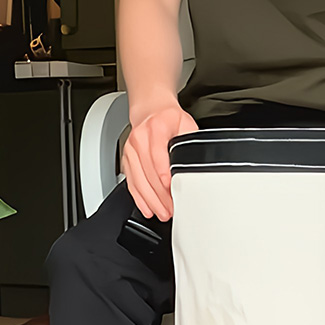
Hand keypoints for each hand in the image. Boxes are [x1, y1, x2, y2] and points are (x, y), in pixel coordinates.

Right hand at [121, 100, 197, 220]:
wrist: (152, 111)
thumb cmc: (170, 120)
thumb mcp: (186, 125)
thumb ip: (191, 143)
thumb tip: (198, 164)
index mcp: (156, 128)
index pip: (157, 154)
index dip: (163, 173)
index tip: (170, 188)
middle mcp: (140, 139)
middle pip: (148, 172)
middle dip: (160, 194)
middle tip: (171, 209)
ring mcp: (131, 150)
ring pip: (139, 180)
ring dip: (151, 200)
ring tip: (162, 213)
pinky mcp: (127, 160)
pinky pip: (131, 182)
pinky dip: (139, 197)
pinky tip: (148, 208)